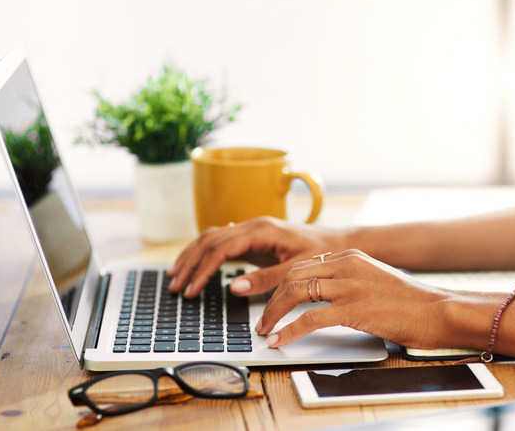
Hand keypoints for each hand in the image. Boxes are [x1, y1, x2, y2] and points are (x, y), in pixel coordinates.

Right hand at [168, 217, 343, 297]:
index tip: (192, 290)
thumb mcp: (297, 270)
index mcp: (262, 230)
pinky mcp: (253, 239)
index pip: (220, 248)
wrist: (339, 243)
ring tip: (176, 277)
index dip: (202, 270)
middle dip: (189, 263)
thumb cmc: (322, 254)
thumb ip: (267, 279)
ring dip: (192, 256)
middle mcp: (253, 225)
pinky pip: (221, 242)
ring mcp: (251, 230)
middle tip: (176, 286)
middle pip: (209, 240)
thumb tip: (234, 287)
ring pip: (211, 238)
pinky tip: (195, 265)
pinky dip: (204, 254)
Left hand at [255, 249, 450, 349]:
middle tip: (262, 319)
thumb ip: (349, 280)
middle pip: (293, 276)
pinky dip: (289, 330)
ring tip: (265, 330)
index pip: (303, 265)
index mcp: (350, 256)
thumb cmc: (410, 301)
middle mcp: (347, 265)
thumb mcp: (374, 279)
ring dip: (274, 314)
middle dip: (271, 299)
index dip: (280, 284)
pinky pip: (310, 318)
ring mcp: (350, 286)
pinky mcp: (354, 309)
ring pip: (296, 293)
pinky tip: (280, 340)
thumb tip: (321, 296)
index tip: (270, 301)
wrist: (437, 310)